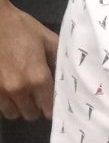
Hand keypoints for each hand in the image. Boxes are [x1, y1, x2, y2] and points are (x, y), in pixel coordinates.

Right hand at [0, 0, 57, 119]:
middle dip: (35, 107)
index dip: (51, 107)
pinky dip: (5, 102)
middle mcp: (19, 88)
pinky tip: (8, 90)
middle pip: (30, 114)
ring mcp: (0, 90)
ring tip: (21, 94)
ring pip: (12, 113)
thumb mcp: (48, 40)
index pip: (48, 109)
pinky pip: (0, 106)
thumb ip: (59, 60)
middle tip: (37, 97)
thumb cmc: (21, 27)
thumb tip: (67, 77)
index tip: (52, 103)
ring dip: (18, 107)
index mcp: (37, 78)